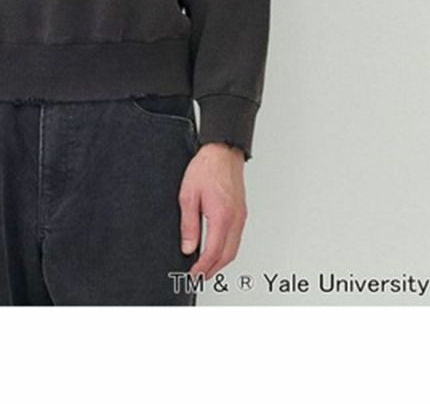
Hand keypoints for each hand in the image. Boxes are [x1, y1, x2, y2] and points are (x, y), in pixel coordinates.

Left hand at [179, 142, 246, 280]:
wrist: (223, 152)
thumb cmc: (206, 168)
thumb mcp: (188, 195)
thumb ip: (189, 224)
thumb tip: (188, 247)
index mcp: (222, 216)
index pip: (213, 252)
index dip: (202, 267)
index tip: (192, 275)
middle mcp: (235, 219)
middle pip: (227, 256)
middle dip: (212, 270)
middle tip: (198, 277)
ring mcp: (241, 216)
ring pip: (234, 249)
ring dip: (220, 262)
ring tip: (205, 268)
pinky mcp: (241, 212)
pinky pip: (236, 238)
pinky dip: (227, 250)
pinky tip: (216, 250)